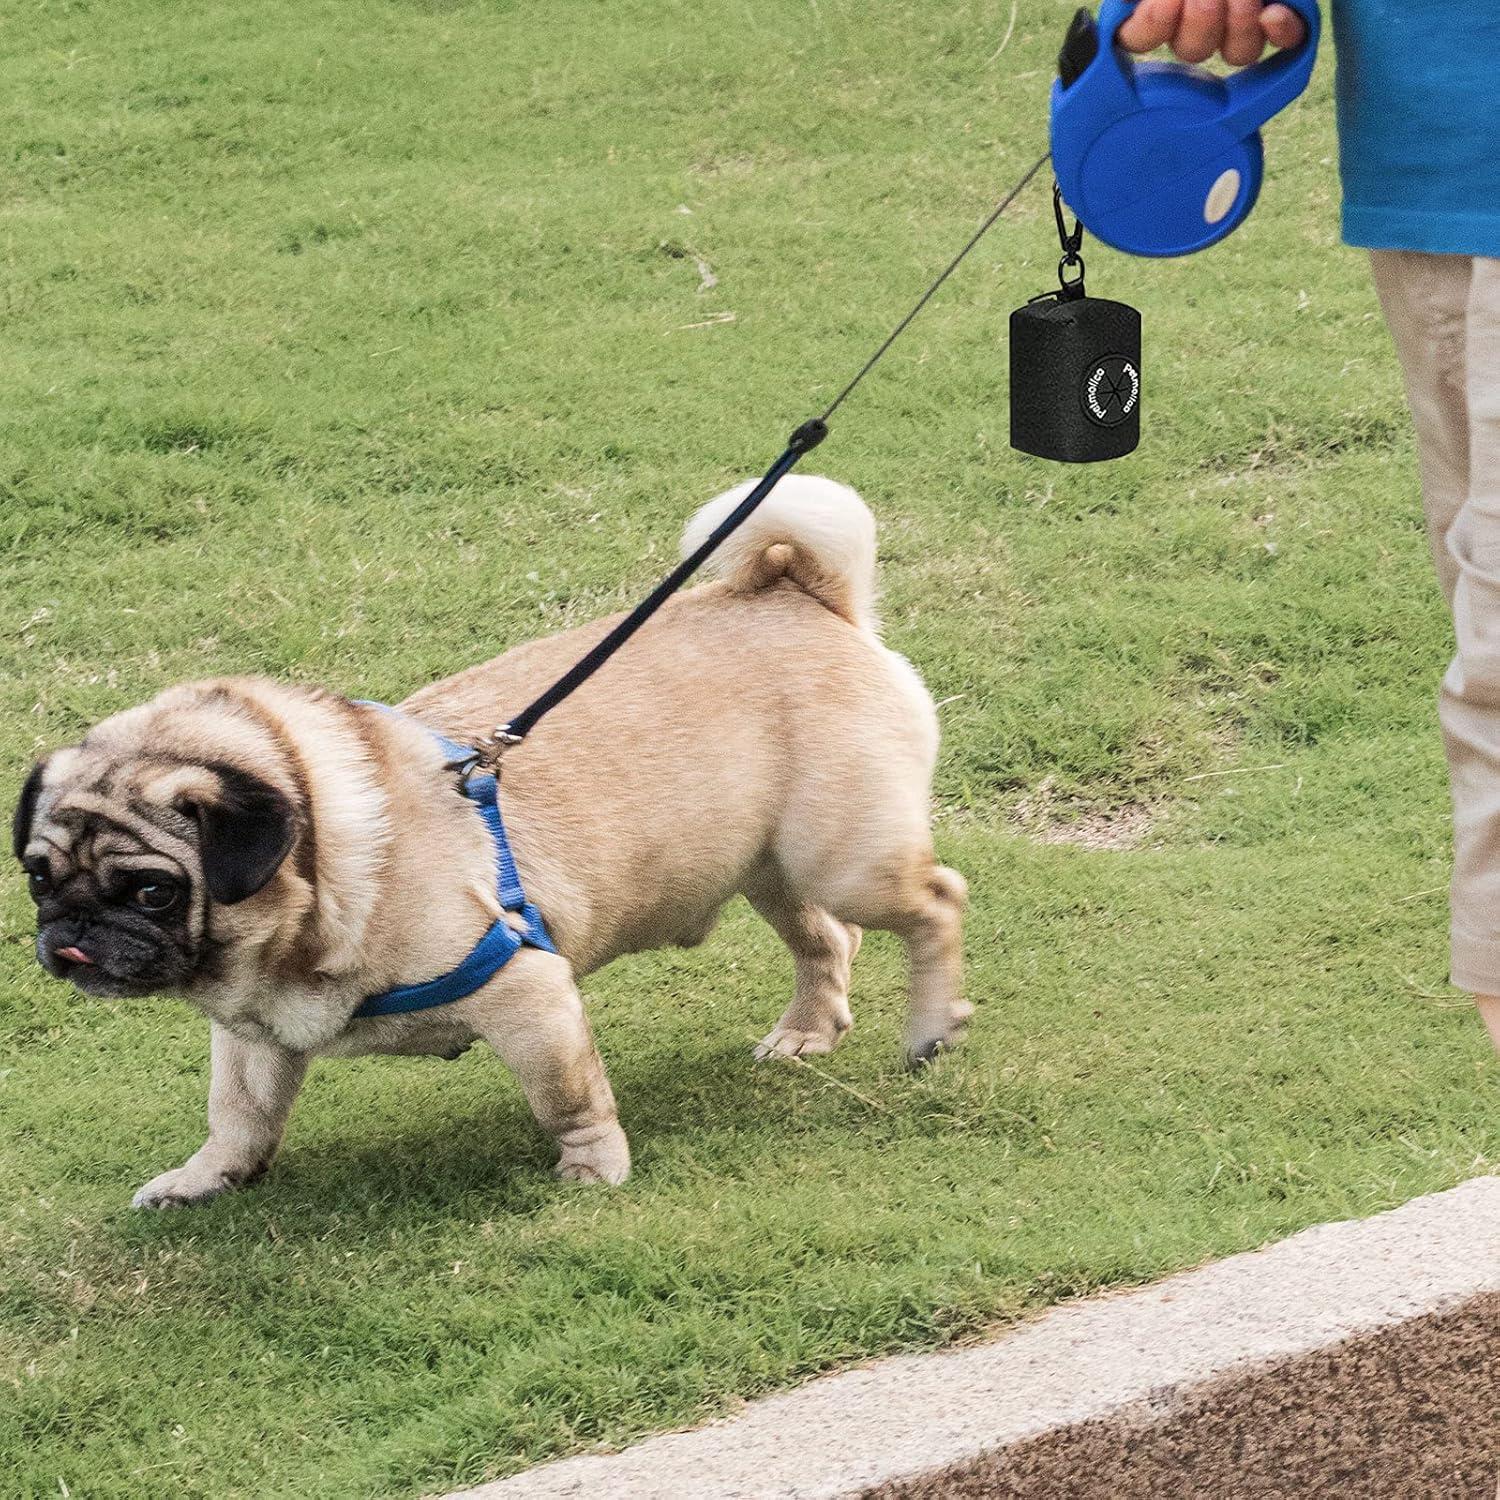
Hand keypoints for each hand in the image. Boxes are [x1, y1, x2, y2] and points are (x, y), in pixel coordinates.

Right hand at [1117, 0, 1305, 66]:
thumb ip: (1137, 10)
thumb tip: (1126, 24)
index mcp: (1165, 9)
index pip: (1140, 37)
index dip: (1150, 29)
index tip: (1163, 4)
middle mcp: (1201, 18)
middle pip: (1193, 50)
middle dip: (1199, 22)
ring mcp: (1243, 20)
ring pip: (1238, 52)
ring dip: (1236, 25)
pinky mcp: (1287, 16)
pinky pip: (1289, 41)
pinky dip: (1283, 31)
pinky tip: (1274, 12)